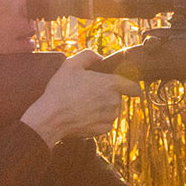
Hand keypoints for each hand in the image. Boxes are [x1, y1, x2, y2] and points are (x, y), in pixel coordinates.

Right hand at [20, 49, 140, 144]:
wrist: (51, 117)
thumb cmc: (60, 90)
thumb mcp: (71, 63)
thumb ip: (89, 56)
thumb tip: (100, 58)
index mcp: (111, 84)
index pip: (134, 87)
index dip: (131, 86)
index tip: (126, 87)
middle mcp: (114, 101)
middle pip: (118, 97)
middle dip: (107, 94)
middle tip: (88, 93)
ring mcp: (109, 117)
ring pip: (112, 110)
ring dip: (103, 107)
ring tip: (83, 104)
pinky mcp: (103, 129)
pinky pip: (105, 122)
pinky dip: (97, 119)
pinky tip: (83, 115)